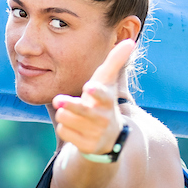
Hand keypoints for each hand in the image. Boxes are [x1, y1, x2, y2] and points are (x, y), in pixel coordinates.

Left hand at [52, 39, 135, 157]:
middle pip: (81, 111)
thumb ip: (115, 62)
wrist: (109, 137)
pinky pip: (64, 132)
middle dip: (70, 106)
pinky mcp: (86, 146)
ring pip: (67, 120)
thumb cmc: (103, 102)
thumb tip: (130, 41)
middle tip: (58, 100)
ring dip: (64, 114)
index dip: (96, 92)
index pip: (103, 95)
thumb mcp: (108, 83)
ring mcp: (95, 133)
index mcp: (107, 101)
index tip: (89, 88)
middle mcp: (102, 118)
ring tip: (72, 113)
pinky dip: (65, 128)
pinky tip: (74, 127)